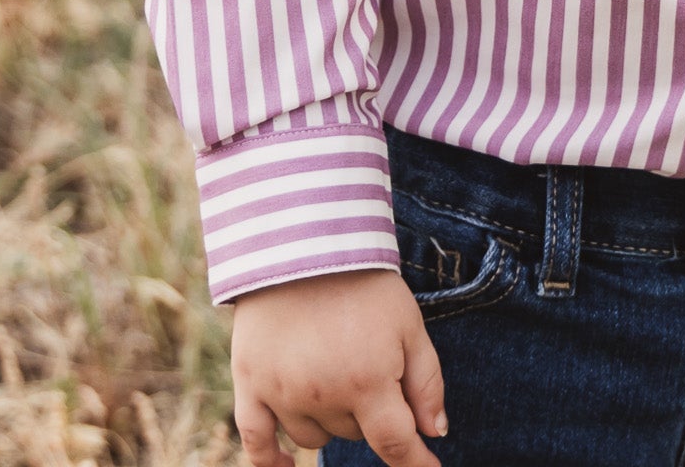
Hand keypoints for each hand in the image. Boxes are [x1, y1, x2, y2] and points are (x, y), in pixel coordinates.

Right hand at [230, 267, 446, 465]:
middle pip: (354, 433)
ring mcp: (282, 394)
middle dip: (369, 410)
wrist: (301, 239)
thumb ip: (426, 382)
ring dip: (329, 418)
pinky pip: (256, 442)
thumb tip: (435, 433)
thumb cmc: (363, 281)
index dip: (416, 462)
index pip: (396, 444)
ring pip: (313, 437)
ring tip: (331, 365)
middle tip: (366, 357)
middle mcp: (323, 396)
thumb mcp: (408, 322)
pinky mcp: (250, 384)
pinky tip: (285, 465)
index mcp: (368, 381)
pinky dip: (271, 461)